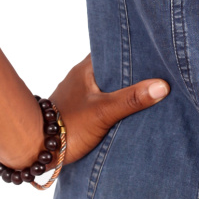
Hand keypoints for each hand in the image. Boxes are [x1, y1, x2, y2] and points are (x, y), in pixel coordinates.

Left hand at [50, 54, 169, 165]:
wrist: (34, 148)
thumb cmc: (69, 125)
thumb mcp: (104, 112)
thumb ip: (131, 99)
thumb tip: (163, 86)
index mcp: (87, 68)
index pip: (114, 50)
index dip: (134, 51)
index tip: (156, 53)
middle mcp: (82, 77)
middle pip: (113, 69)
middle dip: (133, 73)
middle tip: (158, 74)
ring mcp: (78, 94)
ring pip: (107, 86)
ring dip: (123, 90)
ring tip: (148, 93)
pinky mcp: (77, 110)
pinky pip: (101, 100)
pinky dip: (114, 104)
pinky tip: (127, 112)